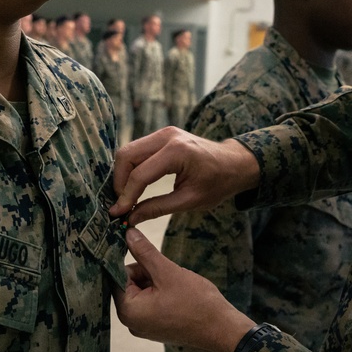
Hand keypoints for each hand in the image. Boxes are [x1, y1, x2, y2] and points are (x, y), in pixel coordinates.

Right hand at [110, 127, 259, 224]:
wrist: (234, 163)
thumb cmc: (218, 183)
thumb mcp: (190, 200)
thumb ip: (157, 208)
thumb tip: (130, 218)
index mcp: (177, 152)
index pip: (140, 174)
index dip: (126, 196)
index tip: (117, 214)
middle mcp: (167, 136)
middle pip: (127, 155)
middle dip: (119, 182)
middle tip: (121, 204)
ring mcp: (163, 133)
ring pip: (128, 151)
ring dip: (123, 175)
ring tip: (126, 197)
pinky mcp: (161, 135)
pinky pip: (137, 150)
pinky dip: (131, 168)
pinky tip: (134, 185)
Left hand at [112, 228, 254, 351]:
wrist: (223, 329)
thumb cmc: (196, 302)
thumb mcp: (167, 272)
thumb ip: (144, 252)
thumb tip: (127, 234)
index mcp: (128, 311)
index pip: (116, 277)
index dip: (128, 259)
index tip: (140, 248)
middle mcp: (131, 322)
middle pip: (128, 284)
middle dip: (145, 271)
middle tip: (165, 270)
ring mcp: (144, 326)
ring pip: (140, 291)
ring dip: (154, 280)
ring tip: (174, 282)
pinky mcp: (156, 327)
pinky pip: (150, 302)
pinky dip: (160, 291)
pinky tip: (176, 291)